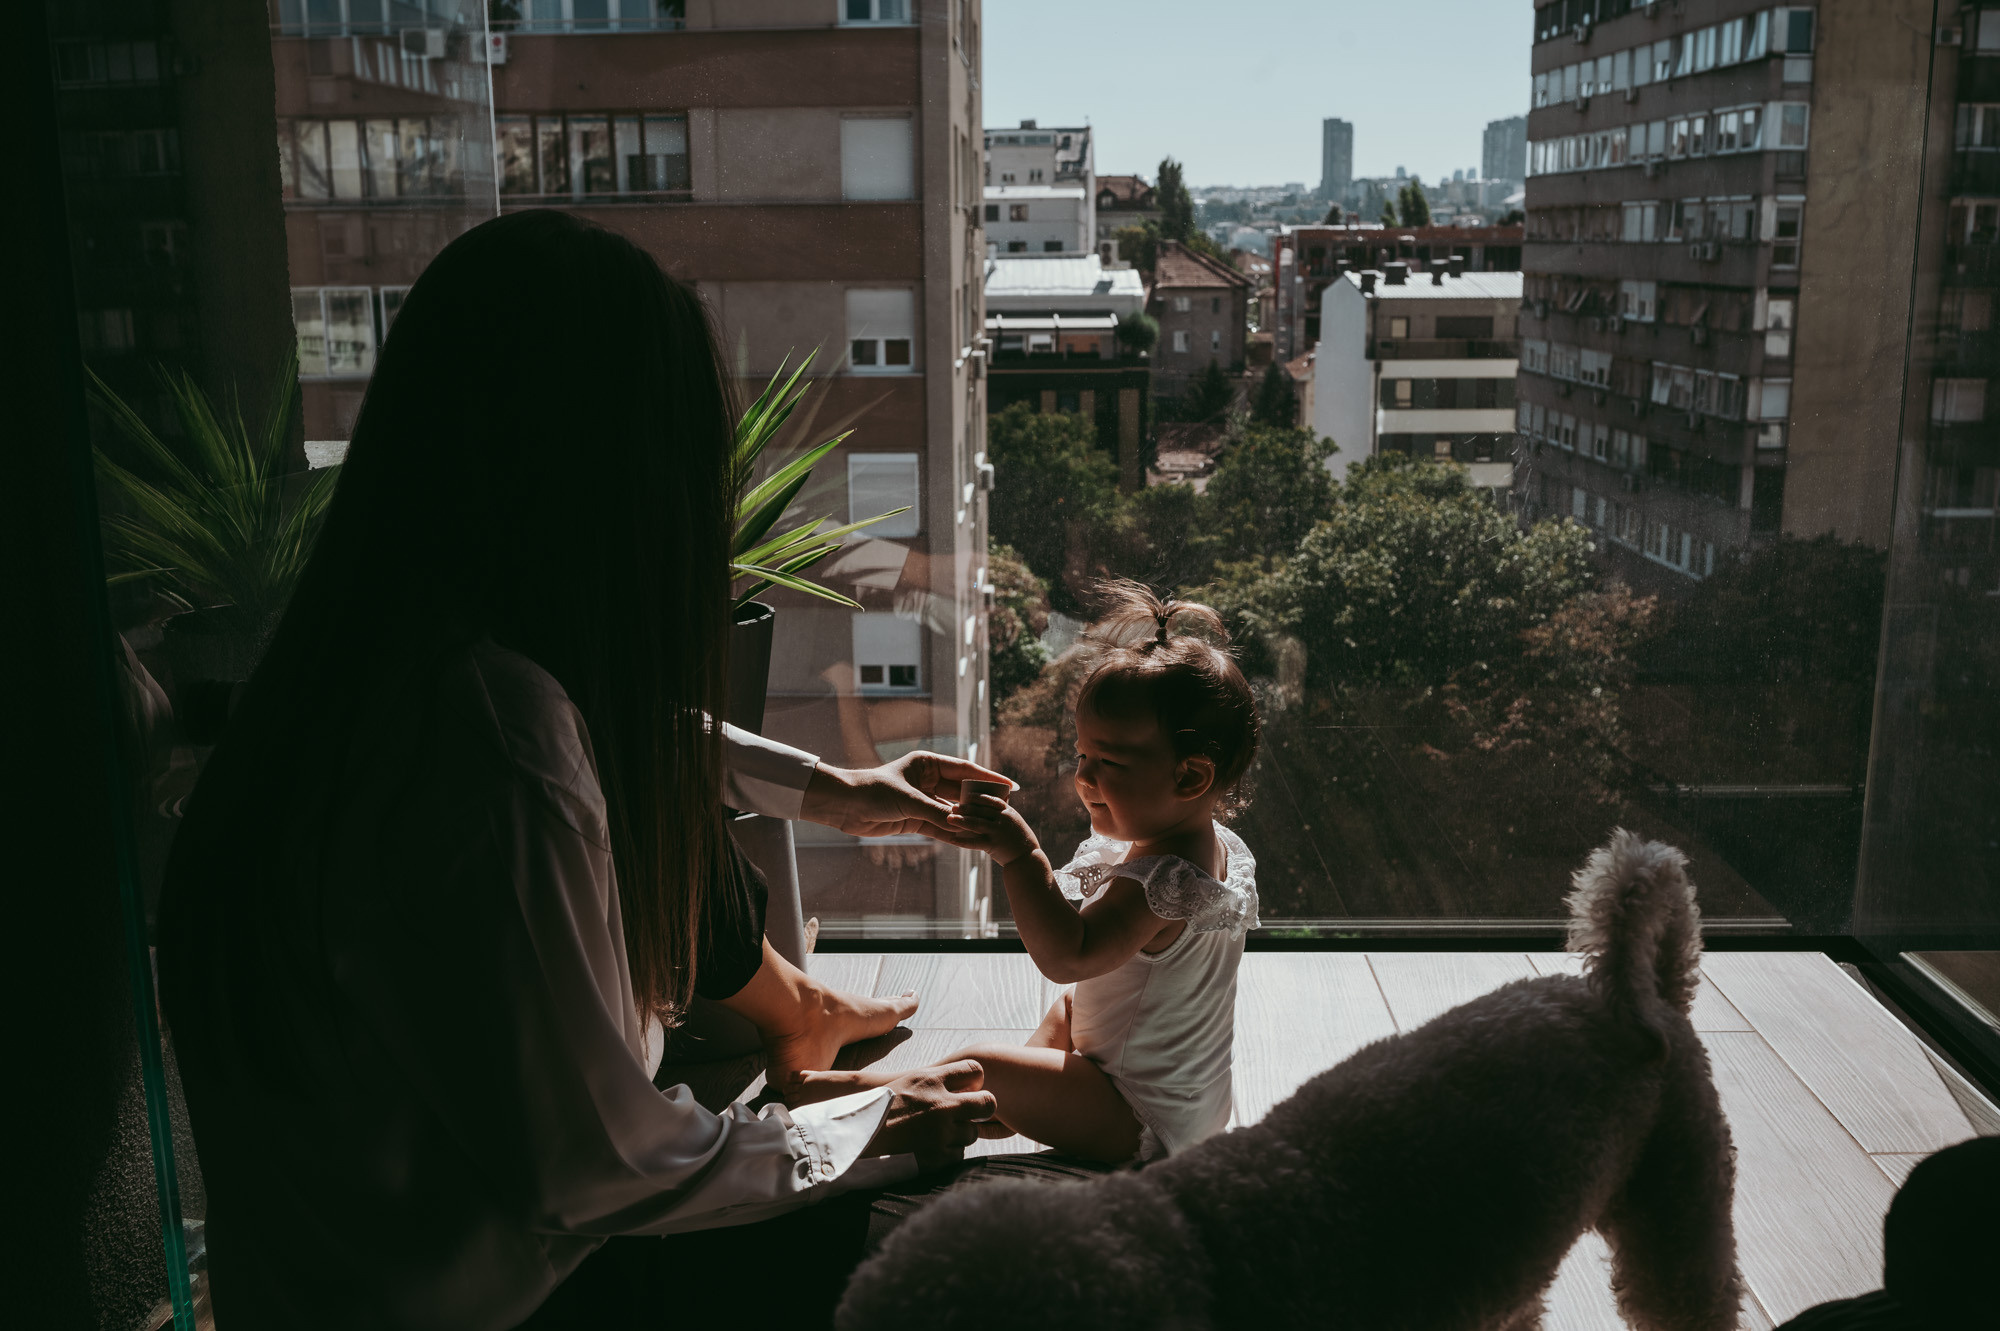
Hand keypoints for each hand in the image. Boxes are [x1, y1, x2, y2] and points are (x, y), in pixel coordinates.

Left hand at [800, 751, 1015, 838]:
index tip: (1009, 786)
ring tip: (992, 829)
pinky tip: (970, 841)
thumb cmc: (873, 791)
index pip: (965, 770)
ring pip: (952, 812)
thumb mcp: (909, 800)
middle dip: (982, 802)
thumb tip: (960, 824)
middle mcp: (928, 781)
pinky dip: (953, 834)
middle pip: (961, 792)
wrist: (845, 806)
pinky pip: (939, 827)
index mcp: (928, 764)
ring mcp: (922, 801)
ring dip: (968, 820)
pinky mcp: (915, 819)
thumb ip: (936, 812)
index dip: (988, 779)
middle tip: (1005, 811)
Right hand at [862, 1060, 998, 1169]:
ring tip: (938, 1134)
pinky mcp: (938, 1157)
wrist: (855, 1141)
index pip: (975, 1070)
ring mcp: (941, 1132)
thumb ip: (937, 1082)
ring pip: (972, 1133)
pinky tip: (931, 1149)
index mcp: (930, 1080)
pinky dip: (948, 1153)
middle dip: (983, 1109)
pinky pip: (959, 1154)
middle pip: (988, 1103)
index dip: (976, 1081)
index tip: (969, 1089)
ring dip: (960, 1134)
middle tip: (970, 1114)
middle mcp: (940, 1104)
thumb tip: (969, 1084)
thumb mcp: (907, 1084)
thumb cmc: (879, 1110)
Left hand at [941, 794, 1038, 866]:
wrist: (1027, 859)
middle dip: (965, 807)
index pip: (991, 800)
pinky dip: (962, 841)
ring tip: (949, 818)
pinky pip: (974, 842)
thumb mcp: (1014, 823)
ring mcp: (997, 832)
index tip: (967, 795)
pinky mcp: (993, 845)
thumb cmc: (1020, 841)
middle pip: (980, 810)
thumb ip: (1002, 815)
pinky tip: (951, 839)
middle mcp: (1003, 820)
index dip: (978, 797)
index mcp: (1008, 812)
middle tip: (953, 806)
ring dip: (961, 820)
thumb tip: (988, 808)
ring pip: (976, 823)